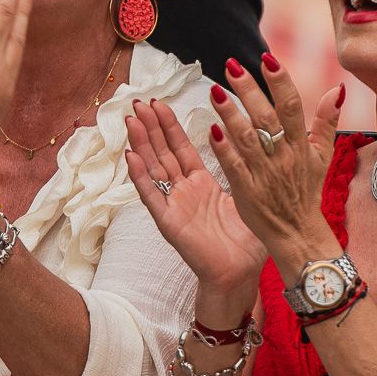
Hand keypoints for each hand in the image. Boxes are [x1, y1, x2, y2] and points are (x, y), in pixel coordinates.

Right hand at [125, 100, 266, 297]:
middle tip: (139, 102)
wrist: (240, 274)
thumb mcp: (243, 195)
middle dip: (151, 126)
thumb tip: (245, 139)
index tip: (159, 102)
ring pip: (153, 168)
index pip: (180, 147)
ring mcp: (174, 205)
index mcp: (201, 183)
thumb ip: (238, 168)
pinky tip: (130, 157)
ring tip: (131, 119)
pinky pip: (152, 196)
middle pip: (162, 152)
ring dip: (141, 143)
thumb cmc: (246, 241)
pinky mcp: (168, 222)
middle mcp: (184, 191)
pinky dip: (140, 177)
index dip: (169, 125)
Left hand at [208, 55, 345, 267]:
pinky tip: (211, 130)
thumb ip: (327, 121)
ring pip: (247, 139)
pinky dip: (223, 149)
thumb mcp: (322, 156)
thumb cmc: (306, 191)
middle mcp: (284, 156)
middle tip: (231, 66)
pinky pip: (234, 166)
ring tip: (215, 91)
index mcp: (302, 145)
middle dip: (249, 90)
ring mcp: (265, 174)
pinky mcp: (247, 190)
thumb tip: (338, 89)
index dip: (281, 82)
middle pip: (266, 118)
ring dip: (230, 114)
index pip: (292, 107)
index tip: (267, 58)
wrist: (298, 234)